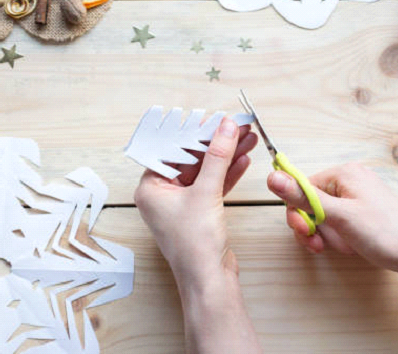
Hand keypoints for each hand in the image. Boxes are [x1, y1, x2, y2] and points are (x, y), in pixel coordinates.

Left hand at [134, 118, 257, 283]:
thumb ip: (217, 156)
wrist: (210, 280)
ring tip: (247, 138)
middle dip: (216, 143)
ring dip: (226, 155)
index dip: (194, 132)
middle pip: (190, 159)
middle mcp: (162, 195)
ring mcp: (181, 205)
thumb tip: (225, 128)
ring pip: (205, 171)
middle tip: (235, 126)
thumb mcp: (206, 192)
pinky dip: (227, 173)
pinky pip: (212, 185)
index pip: (172, 150)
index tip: (214, 118)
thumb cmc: (195, 245)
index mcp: (150, 188)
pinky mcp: (199, 212)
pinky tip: (243, 159)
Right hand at [267, 163, 397, 271]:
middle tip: (318, 245)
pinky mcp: (362, 210)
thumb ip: (303, 197)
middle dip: (312, 226)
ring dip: (325, 234)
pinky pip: (337, 220)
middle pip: (310, 201)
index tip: (305, 233)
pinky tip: (348, 245)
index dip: (298, 213)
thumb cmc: (383, 233)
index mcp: (344, 172)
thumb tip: (272, 176)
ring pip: (322, 214)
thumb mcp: (338, 216)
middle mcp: (350, 179)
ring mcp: (357, 195)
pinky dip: (337, 235)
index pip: (302, 187)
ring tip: (340, 247)